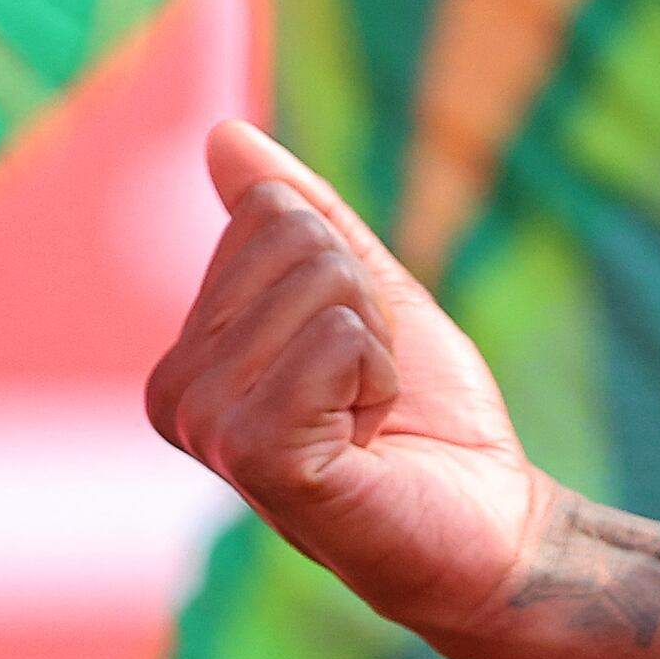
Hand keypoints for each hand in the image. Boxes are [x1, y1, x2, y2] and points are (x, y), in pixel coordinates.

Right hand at [147, 122, 548, 642]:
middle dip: (366, 305)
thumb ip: (302, 219)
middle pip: (296, 239)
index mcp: (188, 356)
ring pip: (324, 281)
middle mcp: (176, 393)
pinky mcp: (256, 455)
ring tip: (368, 419)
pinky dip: (379, 378)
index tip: (358, 354)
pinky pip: (337, 339)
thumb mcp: (367, 296)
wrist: (483, 524)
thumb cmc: (425, 418)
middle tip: (370, 390)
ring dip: (378, 346)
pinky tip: (369, 443)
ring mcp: (208, 428)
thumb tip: (224, 134)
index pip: (271, 212)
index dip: (349, 272)